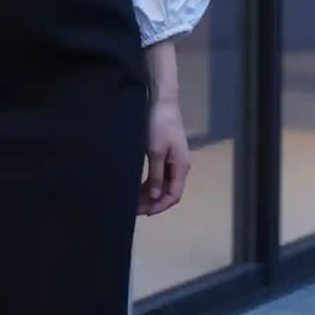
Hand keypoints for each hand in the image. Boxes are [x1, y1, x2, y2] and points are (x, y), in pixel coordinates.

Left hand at [138, 96, 190, 215]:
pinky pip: (158, 175)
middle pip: (168, 192)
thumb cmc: (159, 125)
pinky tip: (137, 188)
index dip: (159, 206)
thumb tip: (155, 197)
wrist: (161, 101)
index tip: (143, 212)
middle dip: (152, 202)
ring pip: (162, 185)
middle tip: (133, 209)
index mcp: (181, 167)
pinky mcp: (165, 154)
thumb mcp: (156, 152)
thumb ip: (155, 175)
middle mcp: (179, 166)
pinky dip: (149, 184)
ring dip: (150, 194)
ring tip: (133, 201)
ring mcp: (172, 161)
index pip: (173, 195)